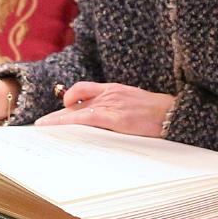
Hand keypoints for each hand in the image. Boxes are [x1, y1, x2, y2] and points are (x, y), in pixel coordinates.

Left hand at [34, 82, 174, 137]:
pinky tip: (56, 128)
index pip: (83, 89)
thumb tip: (107, 122)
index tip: (60, 110)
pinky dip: (67, 123)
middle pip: (74, 100)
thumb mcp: (135, 104)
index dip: (68, 99)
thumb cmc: (158, 114)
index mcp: (114, 89)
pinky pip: (84, 119)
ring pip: (75, 111)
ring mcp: (111, 105)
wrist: (175, 115)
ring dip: (57, 120)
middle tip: (42, 124)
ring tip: (43, 129)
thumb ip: (119, 108)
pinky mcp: (114, 117)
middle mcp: (109, 93)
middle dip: (57, 114)